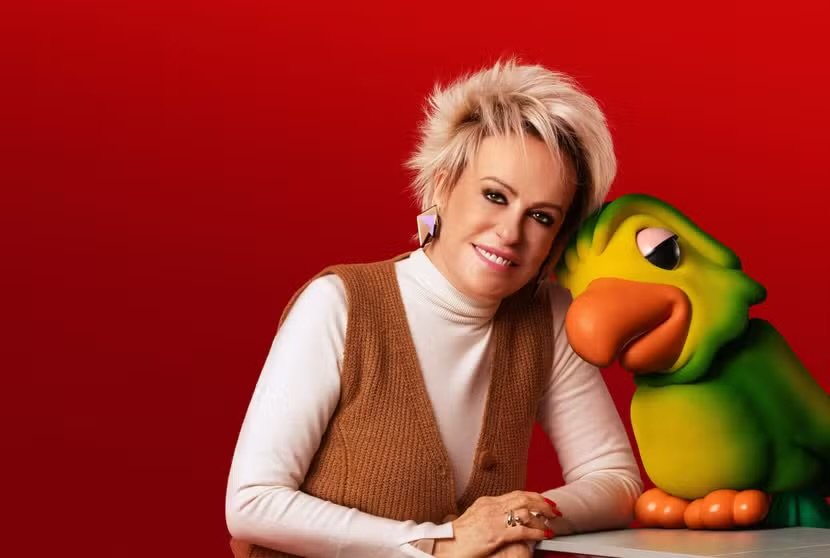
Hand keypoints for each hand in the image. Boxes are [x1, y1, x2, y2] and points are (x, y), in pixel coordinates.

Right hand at [433, 490, 559, 557]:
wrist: (446, 546)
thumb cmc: (458, 538)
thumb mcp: (473, 519)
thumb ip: (489, 515)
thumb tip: (503, 517)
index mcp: (486, 502)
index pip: (515, 494)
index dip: (532, 496)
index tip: (543, 500)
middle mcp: (491, 507)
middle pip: (523, 498)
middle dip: (542, 502)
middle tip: (554, 508)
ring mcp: (493, 520)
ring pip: (525, 511)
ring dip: (542, 515)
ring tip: (553, 520)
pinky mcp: (496, 534)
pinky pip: (522, 530)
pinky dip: (537, 531)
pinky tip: (545, 534)